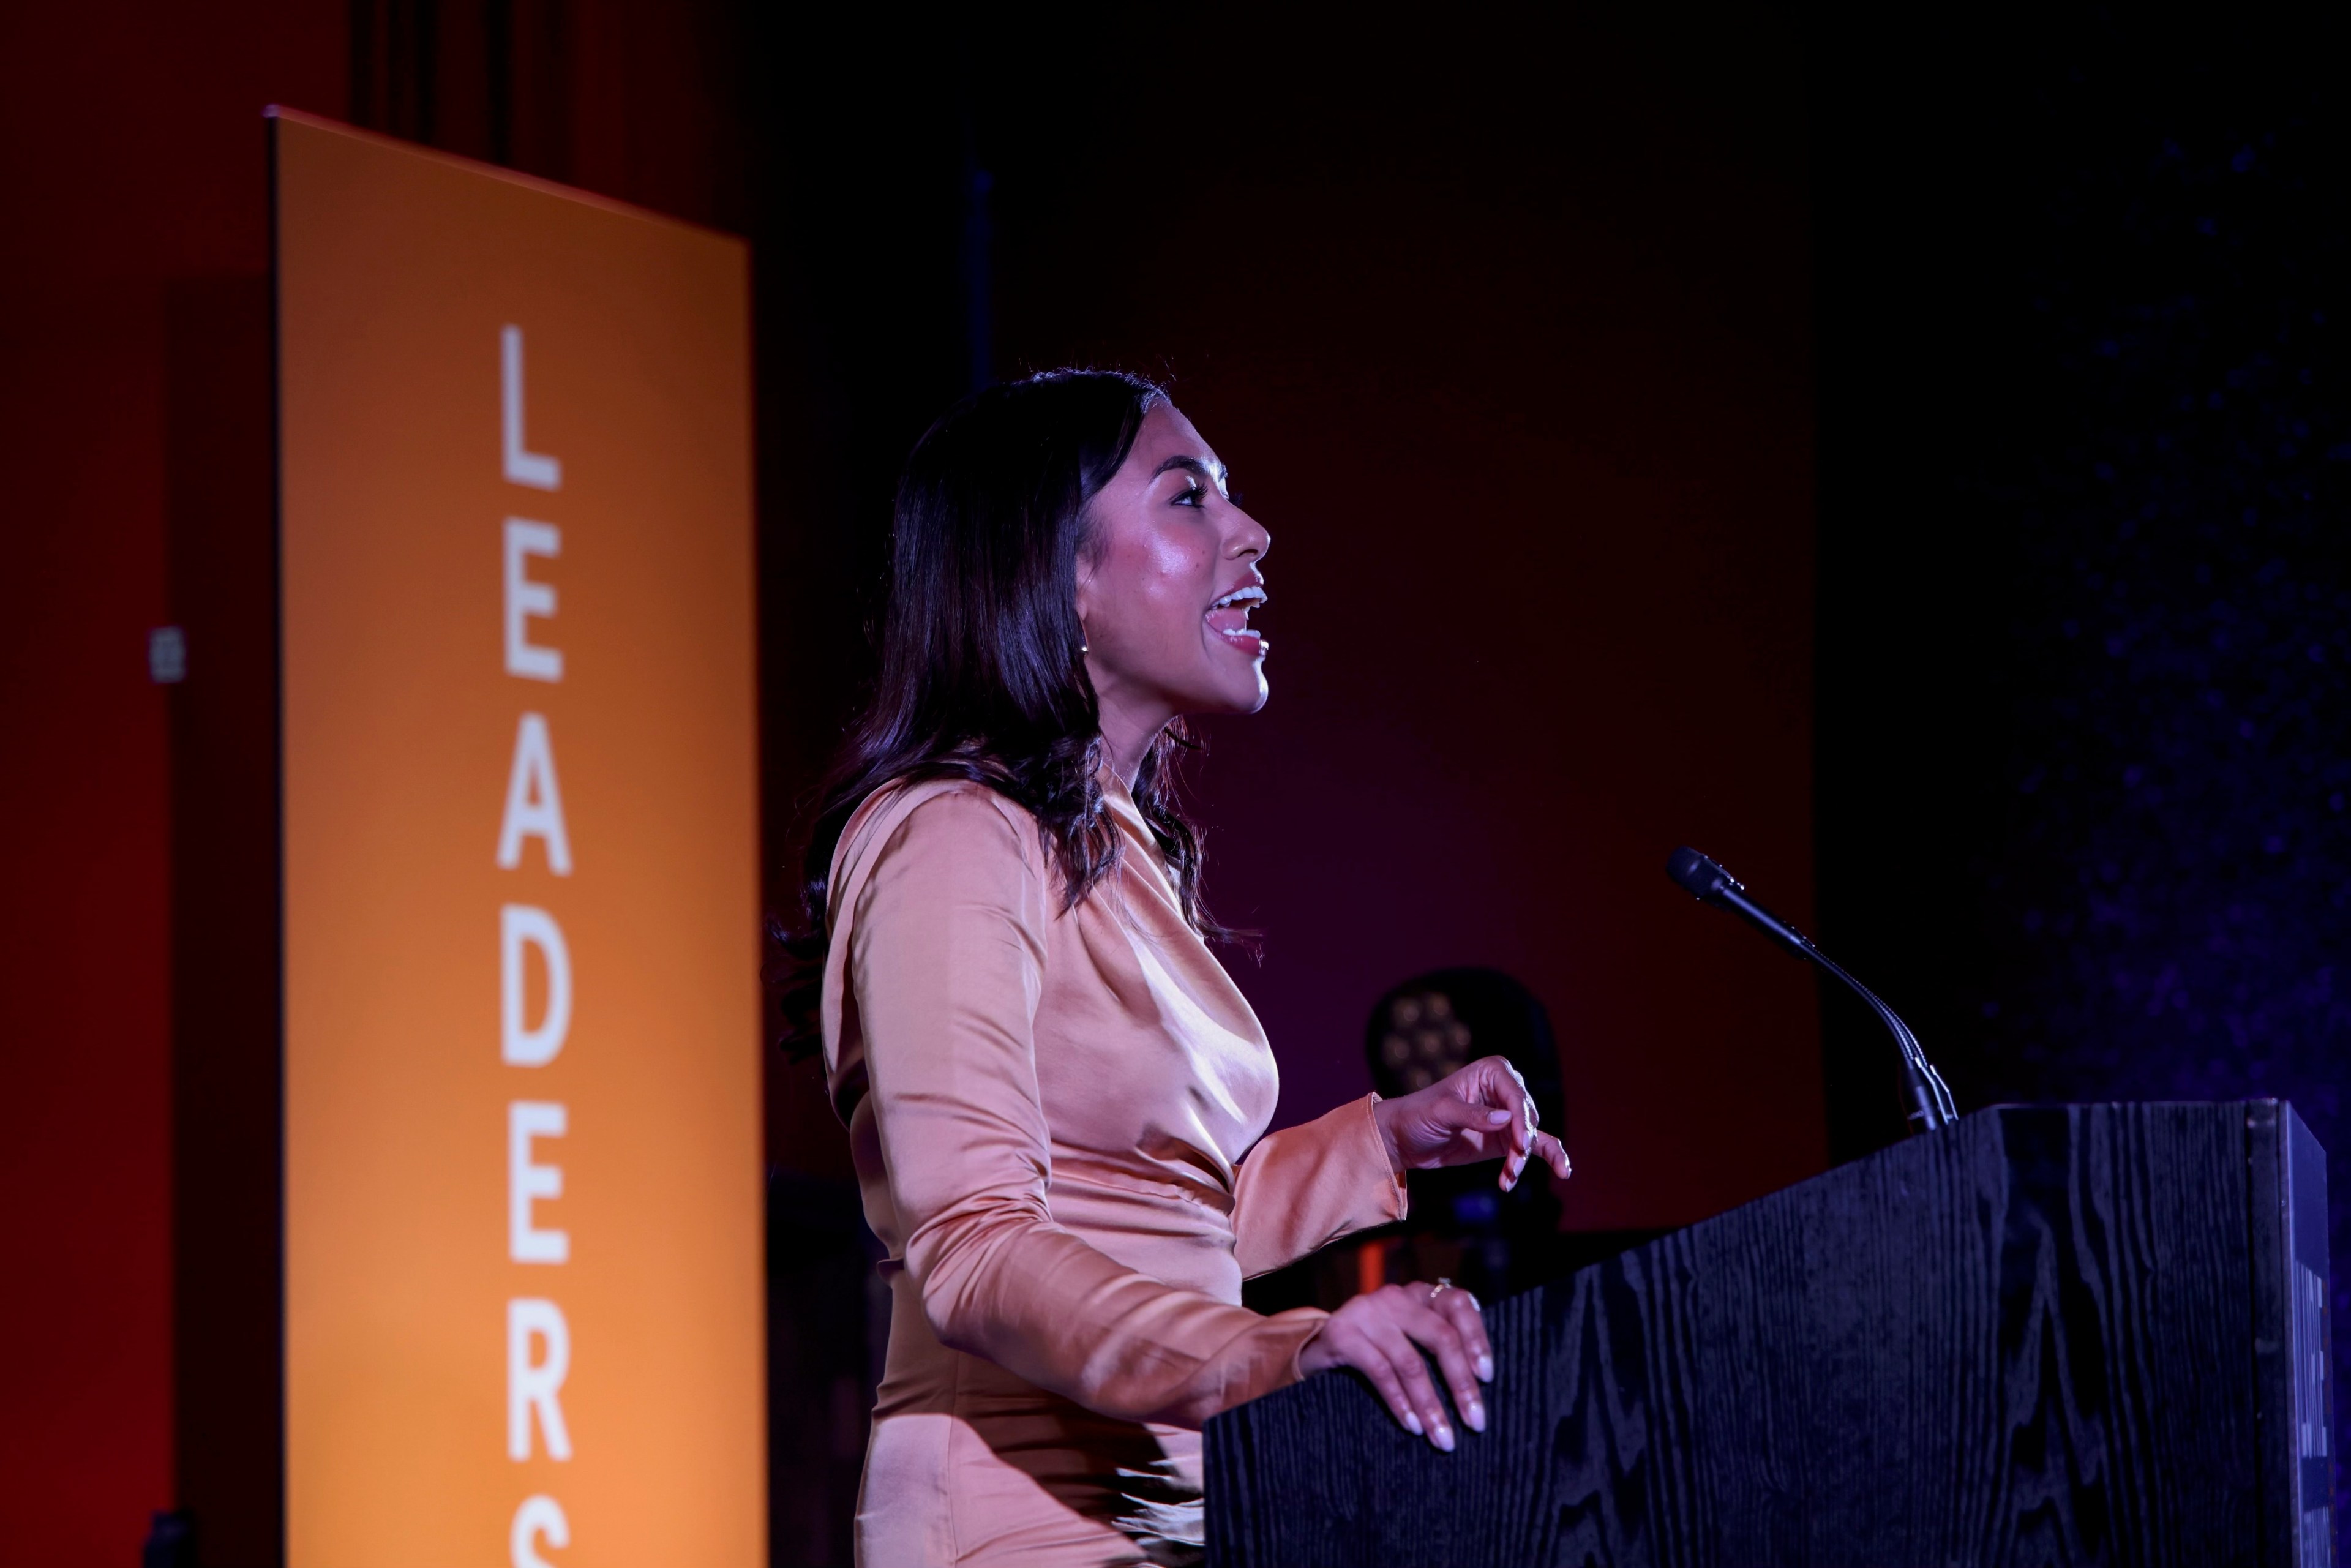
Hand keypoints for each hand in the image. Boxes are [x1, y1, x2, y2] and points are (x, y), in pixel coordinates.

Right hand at [1297, 1279, 1491, 1449]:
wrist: (1319, 1348)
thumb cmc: (1377, 1349)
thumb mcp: (1410, 1338)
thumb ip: (1438, 1346)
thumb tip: (1480, 1386)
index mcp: (1419, 1294)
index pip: (1458, 1304)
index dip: (1477, 1338)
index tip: (1488, 1377)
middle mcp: (1395, 1297)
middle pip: (1440, 1336)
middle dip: (1461, 1384)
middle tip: (1474, 1423)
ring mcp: (1366, 1312)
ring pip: (1411, 1361)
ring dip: (1430, 1405)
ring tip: (1442, 1437)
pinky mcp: (1342, 1333)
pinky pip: (1380, 1371)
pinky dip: (1399, 1402)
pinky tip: (1412, 1426)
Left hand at [1373, 1055, 1570, 1191]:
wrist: (1405, 1139)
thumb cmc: (1417, 1115)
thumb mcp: (1440, 1112)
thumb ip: (1472, 1114)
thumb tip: (1506, 1119)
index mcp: (1491, 1072)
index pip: (1516, 1095)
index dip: (1522, 1120)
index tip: (1521, 1144)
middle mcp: (1505, 1090)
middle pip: (1529, 1118)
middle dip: (1524, 1144)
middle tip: (1513, 1165)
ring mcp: (1508, 1117)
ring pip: (1534, 1137)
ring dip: (1524, 1159)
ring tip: (1509, 1178)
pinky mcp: (1506, 1140)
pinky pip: (1533, 1150)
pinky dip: (1539, 1163)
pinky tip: (1555, 1174)